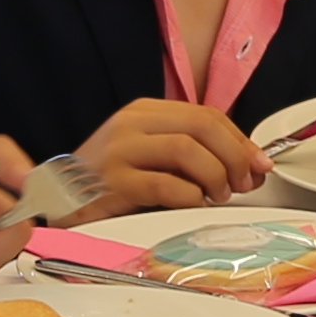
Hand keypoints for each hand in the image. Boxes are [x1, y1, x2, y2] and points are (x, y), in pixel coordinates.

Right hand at [64, 97, 270, 219]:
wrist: (55, 202)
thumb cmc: (109, 184)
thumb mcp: (151, 156)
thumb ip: (194, 154)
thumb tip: (251, 166)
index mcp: (145, 111)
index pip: (207, 115)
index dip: (241, 140)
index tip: (260, 165)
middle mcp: (131, 124)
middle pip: (202, 126)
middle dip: (235, 156)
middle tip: (244, 184)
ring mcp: (119, 151)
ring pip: (188, 150)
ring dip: (216, 176)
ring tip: (218, 196)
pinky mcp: (112, 183)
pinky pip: (166, 185)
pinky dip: (190, 197)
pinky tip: (192, 204)